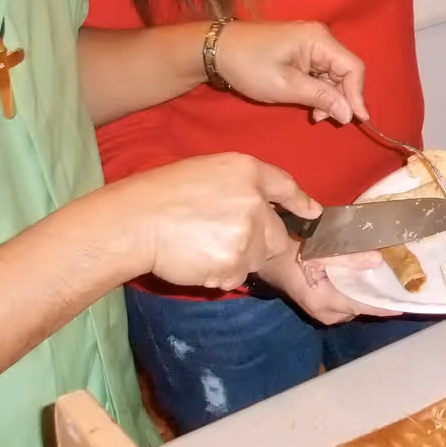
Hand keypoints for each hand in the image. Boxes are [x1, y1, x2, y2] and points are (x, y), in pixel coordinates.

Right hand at [110, 153, 315, 291]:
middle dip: (260, 242)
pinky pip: (237, 277)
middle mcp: (254, 201)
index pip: (285, 186)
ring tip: (203, 245)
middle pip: (278, 235)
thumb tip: (304, 208)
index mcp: (246, 170)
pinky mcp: (234, 265)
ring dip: (238, 259)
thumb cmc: (163, 194)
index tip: (311, 214)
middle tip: (222, 237)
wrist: (135, 222)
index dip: (300, 203)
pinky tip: (197, 258)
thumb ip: (252, 183)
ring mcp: (247, 236)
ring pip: (257, 259)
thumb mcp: (210, 170)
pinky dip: (221, 274)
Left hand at [213, 20, 368, 122]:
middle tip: (322, 119)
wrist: (216, 50)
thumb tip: (350, 114)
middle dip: (339, 97)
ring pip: (333, 72)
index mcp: (319, 39)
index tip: (357, 120)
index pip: (353, 68)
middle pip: (345, 70)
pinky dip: (317, 88)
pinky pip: (320, 70)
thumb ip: (321, 98)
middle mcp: (319, 36)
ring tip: (313, 114)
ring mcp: (310, 41)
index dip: (357, 95)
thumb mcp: (286, 86)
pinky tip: (307, 102)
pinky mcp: (301, 48)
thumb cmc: (249, 66)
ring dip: (328, 95)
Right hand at [253, 246, 390, 323]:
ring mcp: (323, 311)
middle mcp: (326, 313)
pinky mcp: (322, 305)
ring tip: (388, 279)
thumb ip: (348, 257)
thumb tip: (377, 260)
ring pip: (354, 304)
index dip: (384, 305)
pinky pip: (347, 300)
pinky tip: (368, 278)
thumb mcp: (319, 252)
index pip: (362, 306)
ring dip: (367, 293)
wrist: (270, 258)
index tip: (405, 305)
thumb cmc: (290, 254)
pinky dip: (357, 290)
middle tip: (398, 283)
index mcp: (325, 303)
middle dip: (378, 297)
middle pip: (360, 307)